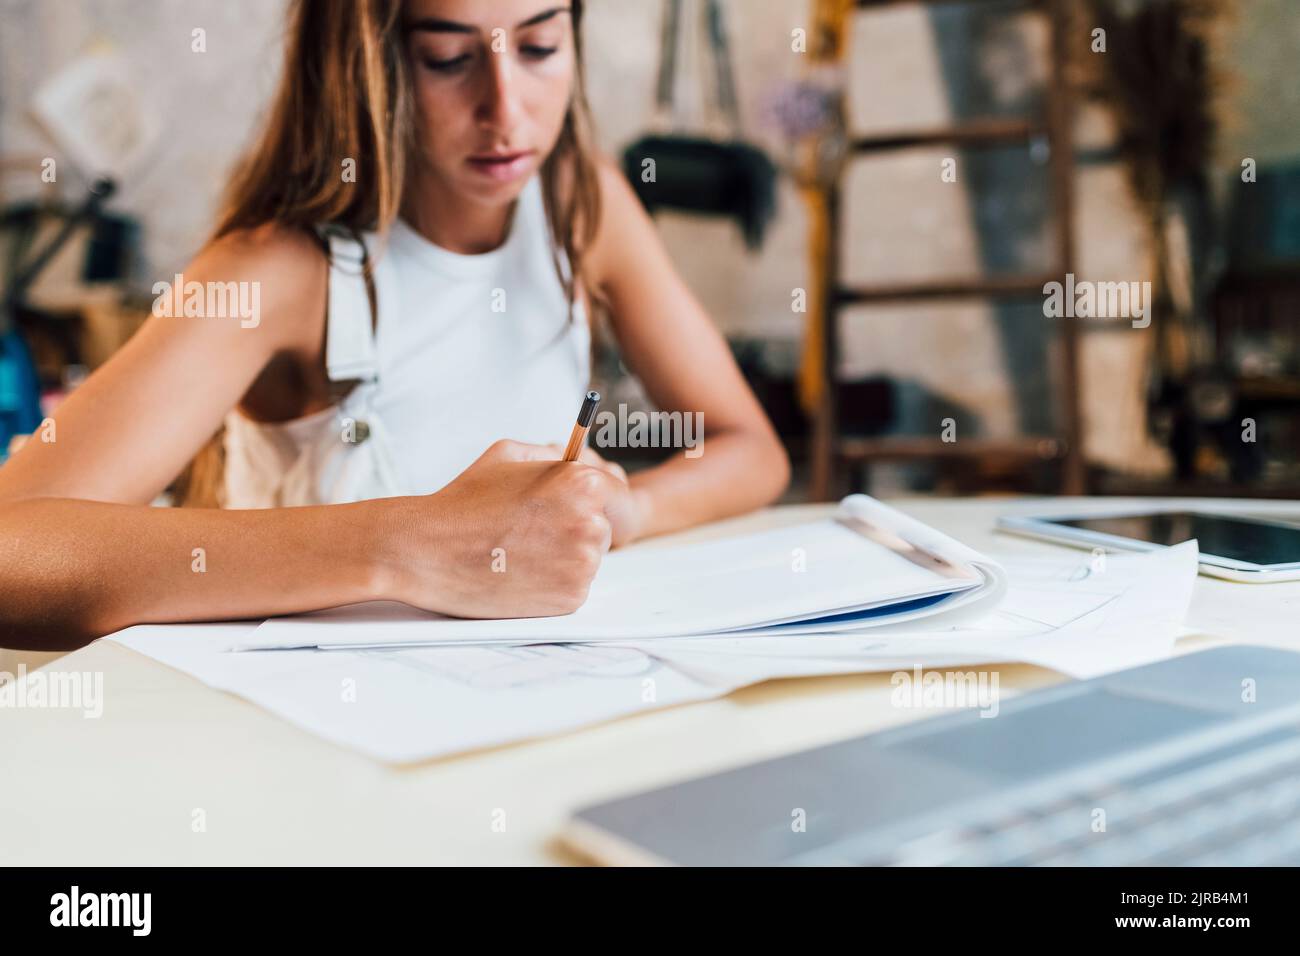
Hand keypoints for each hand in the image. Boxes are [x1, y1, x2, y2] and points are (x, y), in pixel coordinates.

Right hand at [377, 439, 631, 617]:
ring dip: (564, 558)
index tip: (570, 507)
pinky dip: (552, 584)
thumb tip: (573, 459)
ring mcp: (582, 565)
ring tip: (521, 552)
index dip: (591, 500)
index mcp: (583, 484)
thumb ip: (550, 454)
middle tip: (533, 532)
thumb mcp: (508, 454)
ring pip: (588, 560)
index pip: (615, 493)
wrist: (428, 552)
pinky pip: (573, 588)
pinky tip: (520, 573)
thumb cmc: (464, 501)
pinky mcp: (570, 598)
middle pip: (603, 528)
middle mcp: (591, 524)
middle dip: (575, 530)